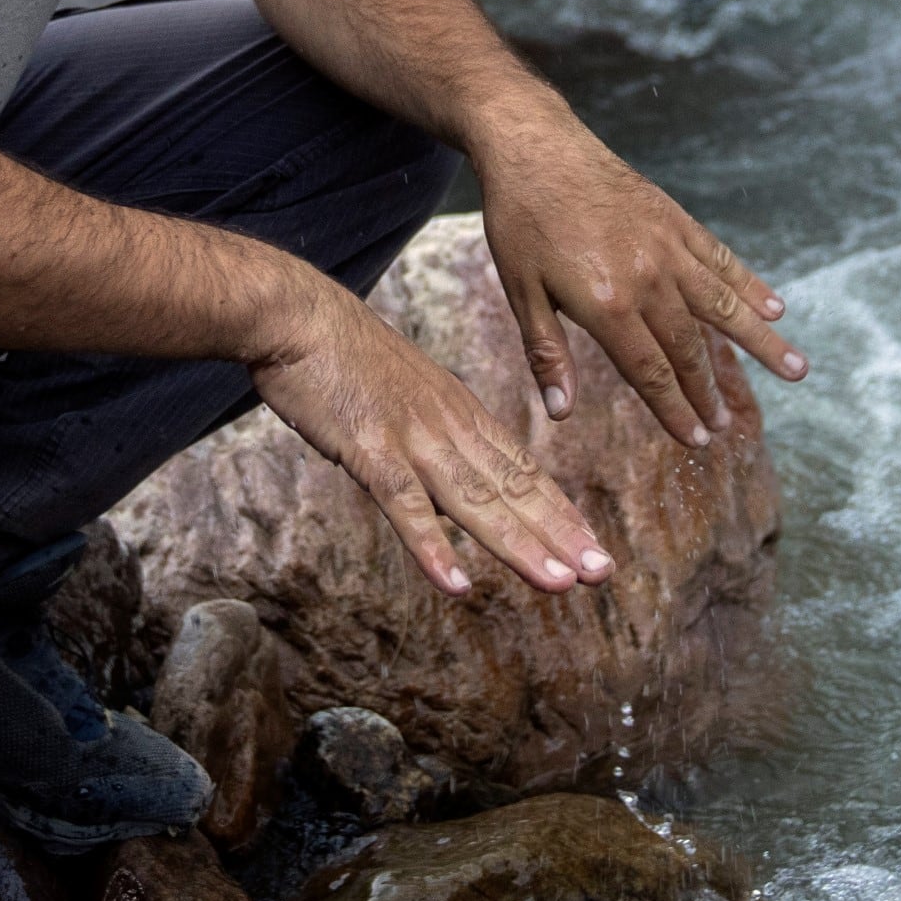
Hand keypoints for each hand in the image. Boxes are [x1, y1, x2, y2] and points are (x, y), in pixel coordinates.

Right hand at [253, 274, 615, 598]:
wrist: (298, 315)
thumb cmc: (343, 355)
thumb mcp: (407, 394)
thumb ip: (431, 440)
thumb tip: (444, 491)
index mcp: (460, 413)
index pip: (522, 470)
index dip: (560, 510)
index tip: (593, 544)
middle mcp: (449, 427)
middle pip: (514, 489)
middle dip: (560, 534)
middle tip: (603, 571)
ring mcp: (412, 439)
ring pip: (476, 501)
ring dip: (519, 546)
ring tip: (560, 583)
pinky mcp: (370, 449)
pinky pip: (405, 505)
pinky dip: (431, 547)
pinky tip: (456, 586)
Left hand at [468, 106, 804, 450]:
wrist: (535, 145)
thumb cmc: (520, 221)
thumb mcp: (521, 292)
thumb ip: (548, 353)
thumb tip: (561, 412)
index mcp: (607, 303)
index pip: (650, 370)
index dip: (674, 409)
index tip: (695, 439)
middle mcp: (648, 278)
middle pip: (689, 346)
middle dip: (708, 390)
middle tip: (728, 426)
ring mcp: (668, 245)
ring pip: (723, 304)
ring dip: (761, 341)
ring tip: (797, 371)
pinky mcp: (675, 219)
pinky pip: (721, 259)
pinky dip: (750, 284)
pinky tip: (774, 308)